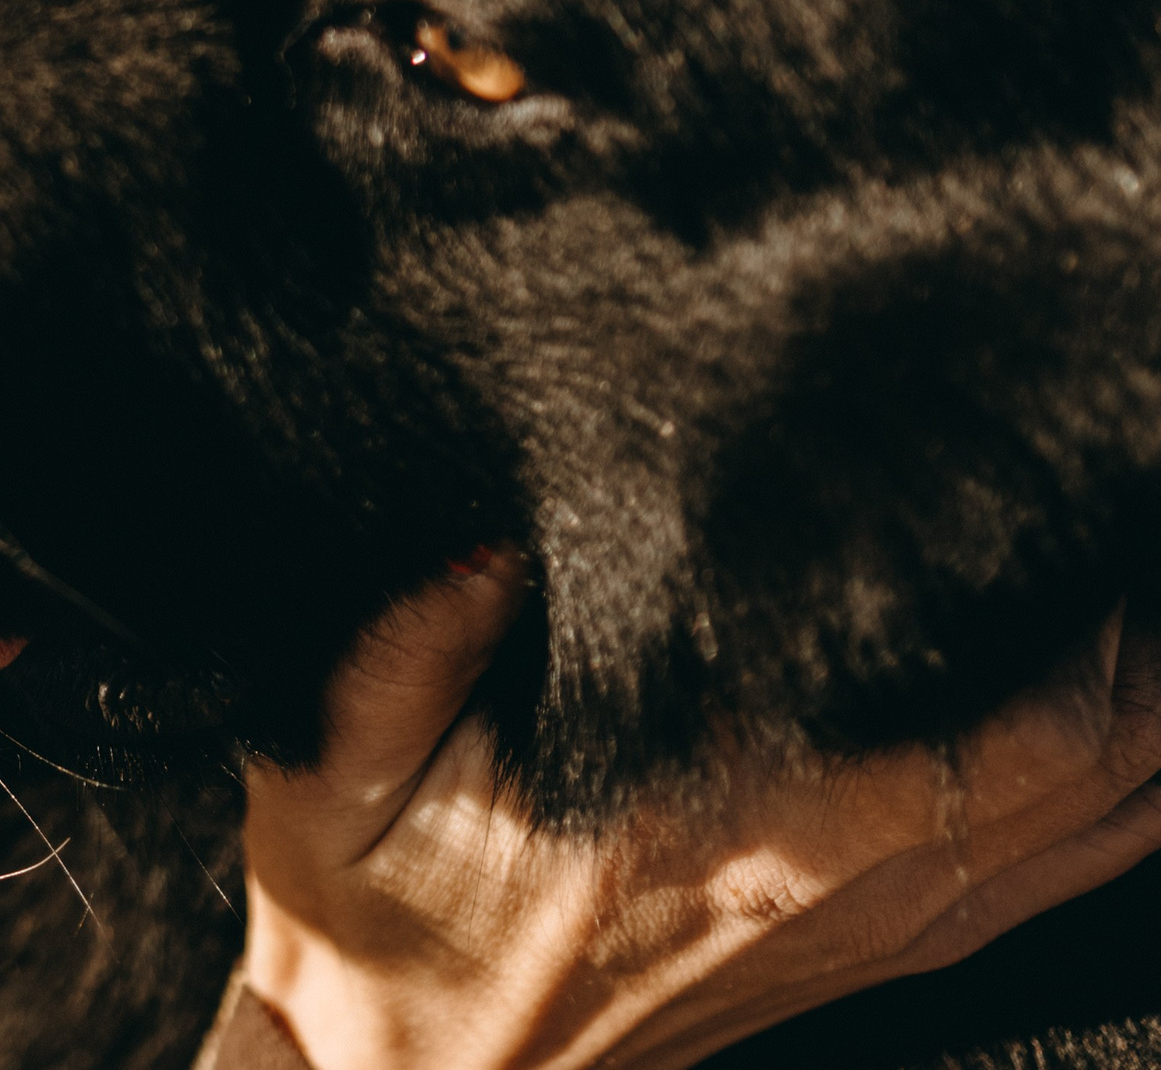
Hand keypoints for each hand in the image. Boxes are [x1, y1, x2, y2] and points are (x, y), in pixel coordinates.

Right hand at [242, 555, 1160, 1069]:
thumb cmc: (382, 930)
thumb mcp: (336, 779)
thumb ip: (403, 652)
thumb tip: (488, 543)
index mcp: (738, 828)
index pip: (992, 720)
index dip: (1069, 598)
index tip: (1048, 470)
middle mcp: (847, 882)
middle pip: (1106, 747)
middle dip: (1138, 605)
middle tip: (1121, 469)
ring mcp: (886, 923)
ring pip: (1114, 802)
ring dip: (1154, 679)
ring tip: (1132, 546)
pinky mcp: (889, 944)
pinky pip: (1076, 859)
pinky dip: (1139, 770)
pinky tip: (1135, 680)